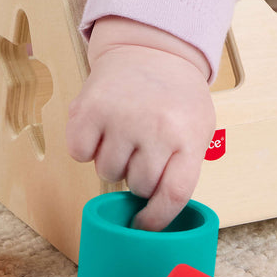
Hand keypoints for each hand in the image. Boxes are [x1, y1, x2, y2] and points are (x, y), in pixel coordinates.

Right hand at [66, 18, 215, 230]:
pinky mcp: (88, 109)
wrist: (153, 50)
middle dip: (140, 177)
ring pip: (108, 173)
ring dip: (115, 161)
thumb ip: (182, 170)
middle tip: (145, 149)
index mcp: (189, 136)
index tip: (144, 226)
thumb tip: (153, 217)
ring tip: (128, 131)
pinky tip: (105, 126)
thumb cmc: (177, 97)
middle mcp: (156, 128)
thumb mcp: (198, 129)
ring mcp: (121, 118)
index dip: (157, 220)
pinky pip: (79, 154)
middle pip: (140, 186)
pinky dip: (88, 147)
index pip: (173, 196)